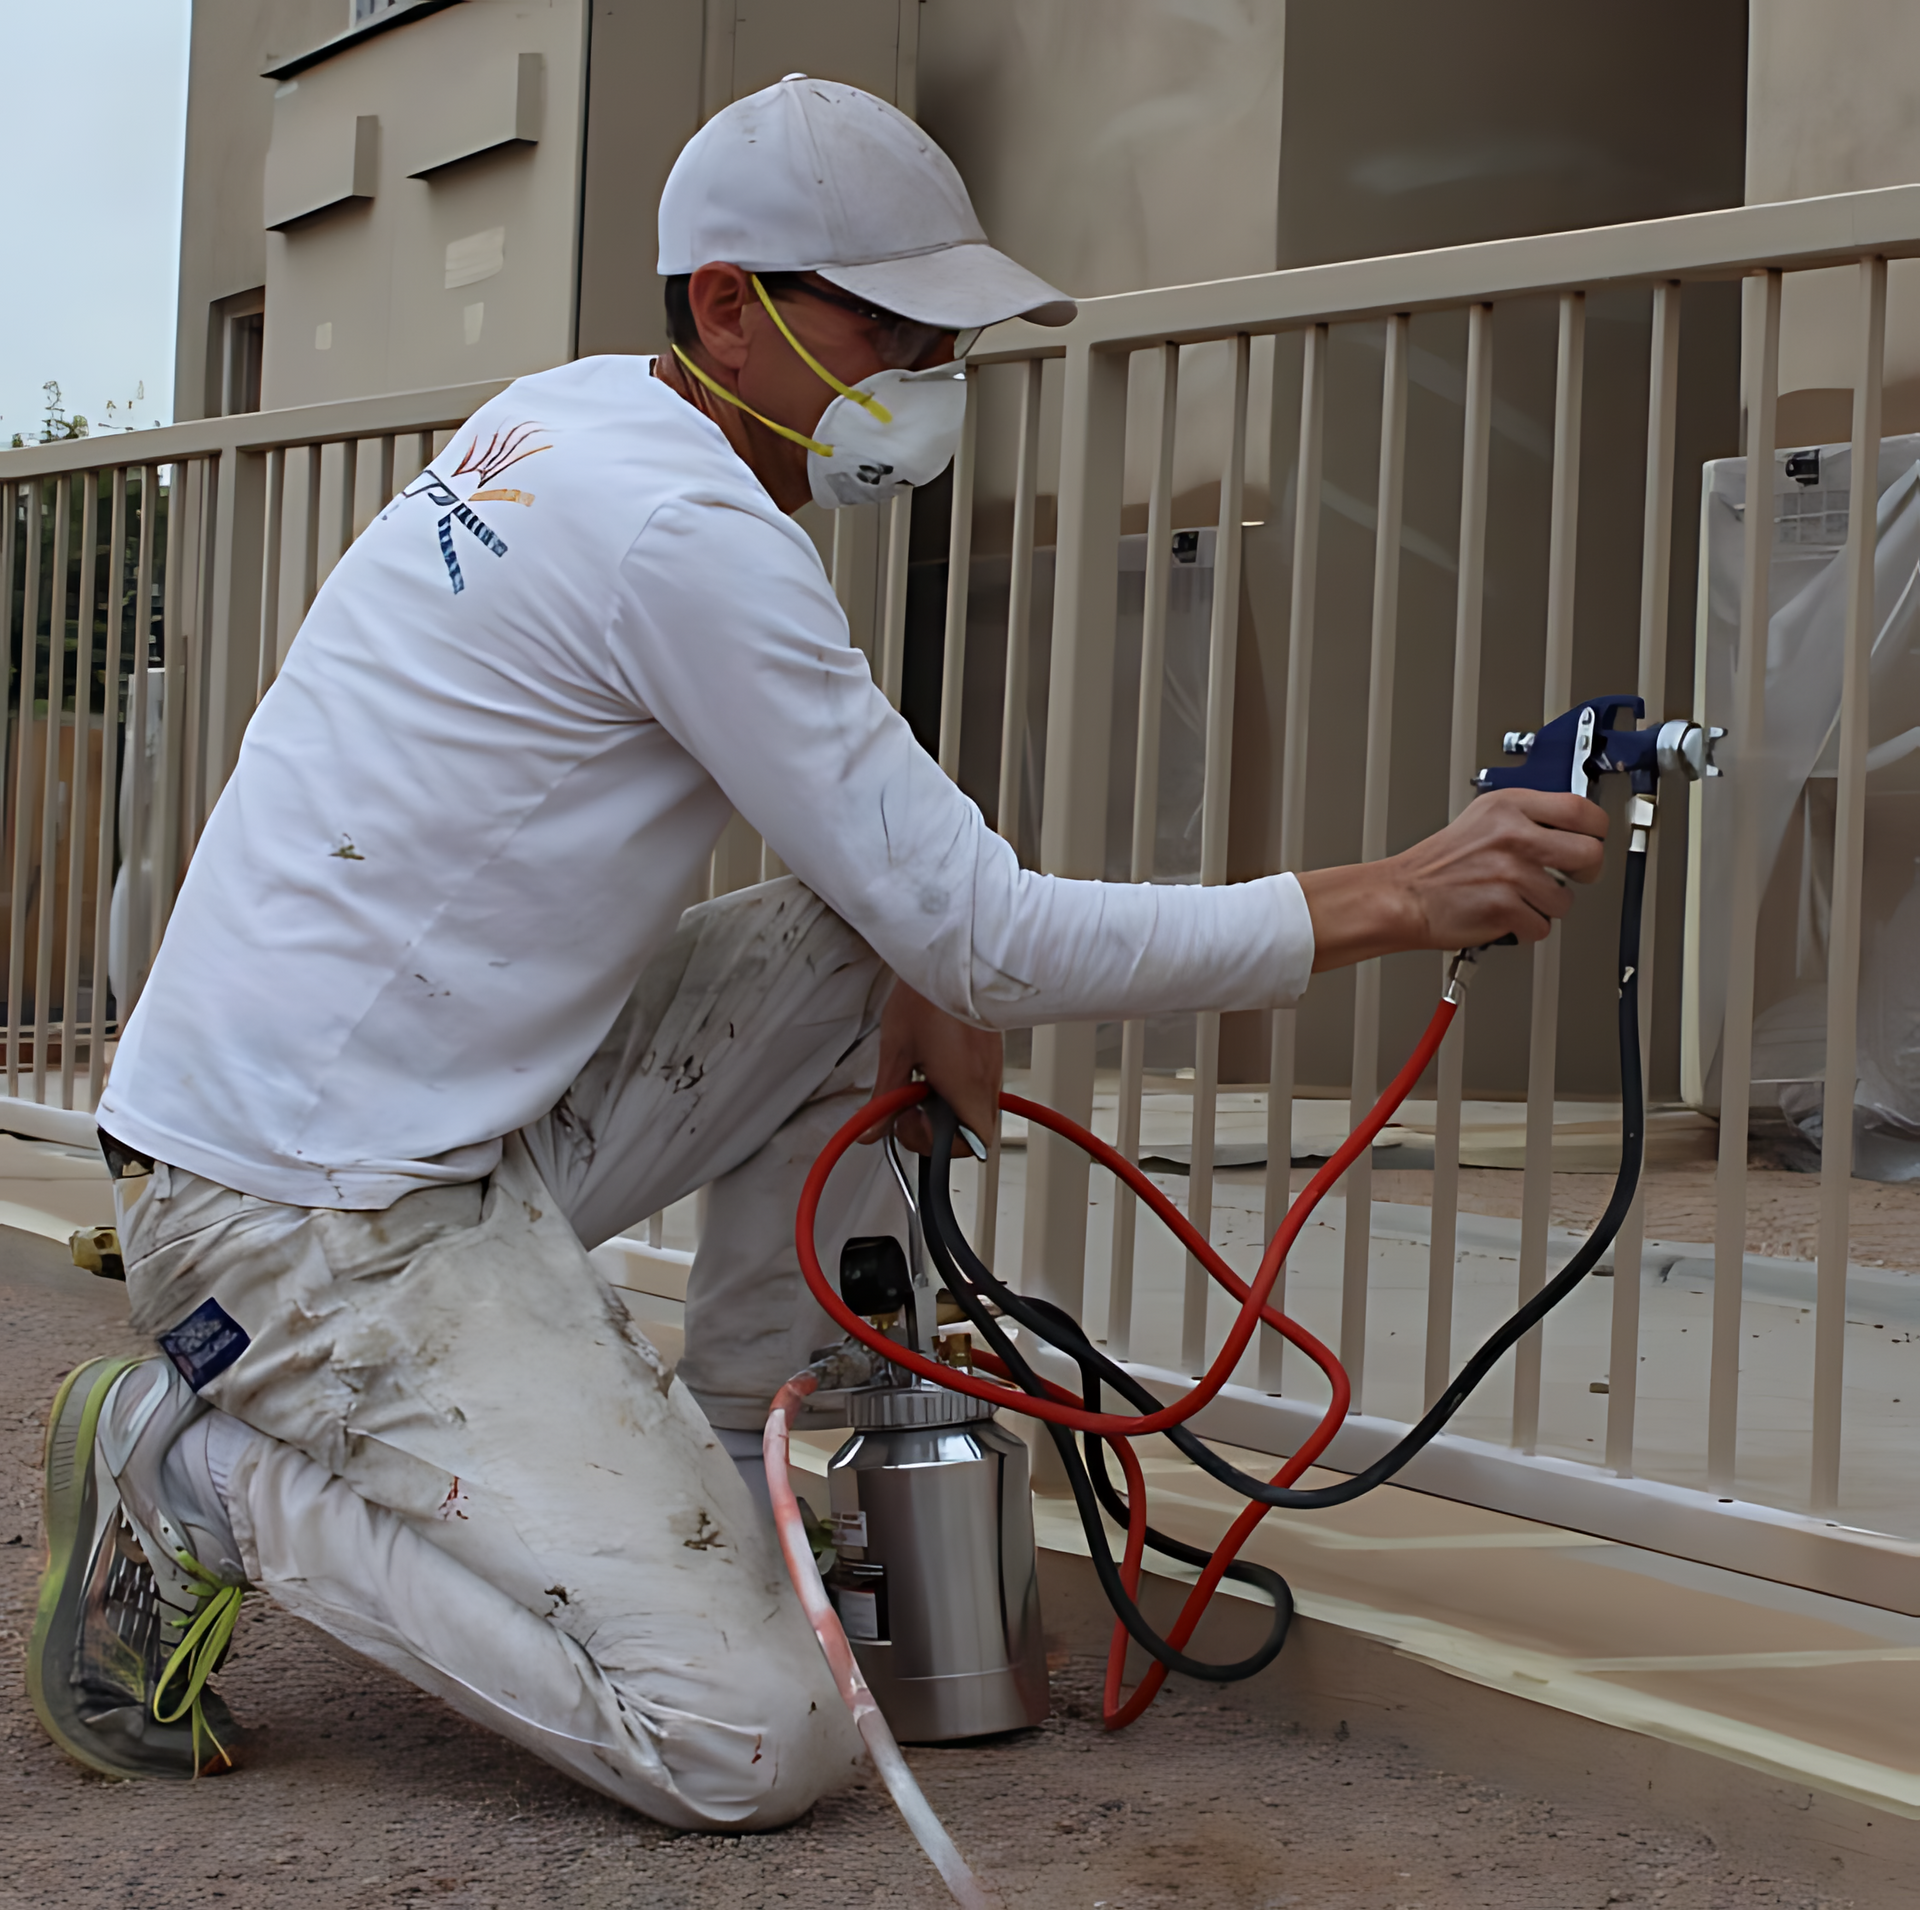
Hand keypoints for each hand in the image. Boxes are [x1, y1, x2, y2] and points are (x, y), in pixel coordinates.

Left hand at [864, 981, 1002, 1155]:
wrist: (955, 957)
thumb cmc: (929, 998)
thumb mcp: (895, 1051)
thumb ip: (885, 1098)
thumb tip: (872, 1130)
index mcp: (966, 1089)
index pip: (968, 1145)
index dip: (935, 1144)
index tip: (909, 1121)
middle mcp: (987, 1082)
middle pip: (972, 1131)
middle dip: (939, 1127)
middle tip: (912, 1104)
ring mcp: (994, 1067)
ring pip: (976, 1108)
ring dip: (947, 1105)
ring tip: (922, 1078)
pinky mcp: (992, 1051)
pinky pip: (979, 1084)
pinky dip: (957, 1085)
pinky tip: (936, 1063)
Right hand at [1298, 789, 1608, 968]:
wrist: (1401, 896)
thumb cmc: (1438, 865)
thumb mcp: (1482, 819)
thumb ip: (1526, 817)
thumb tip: (1572, 827)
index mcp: (1509, 806)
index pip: (1582, 810)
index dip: (1596, 830)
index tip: (1592, 839)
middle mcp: (1513, 835)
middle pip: (1589, 854)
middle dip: (1586, 872)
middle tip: (1571, 876)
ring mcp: (1510, 872)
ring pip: (1565, 899)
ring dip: (1545, 906)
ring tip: (1517, 898)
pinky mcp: (1504, 907)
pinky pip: (1541, 927)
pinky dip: (1525, 929)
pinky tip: (1504, 915)